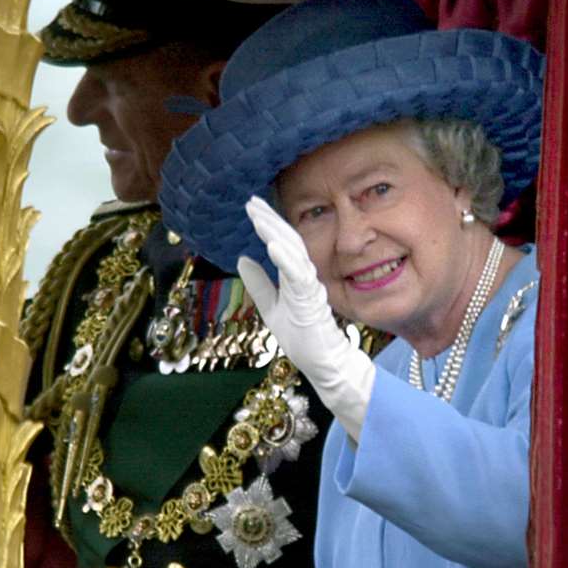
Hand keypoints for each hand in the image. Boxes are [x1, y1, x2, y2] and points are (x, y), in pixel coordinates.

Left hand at [238, 197, 375, 442]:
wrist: (324, 365)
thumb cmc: (303, 339)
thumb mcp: (271, 307)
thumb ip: (259, 284)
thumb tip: (242, 259)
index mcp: (296, 277)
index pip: (283, 243)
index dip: (268, 224)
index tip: (252, 206)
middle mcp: (305, 278)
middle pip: (288, 241)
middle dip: (270, 220)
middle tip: (252, 202)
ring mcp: (310, 289)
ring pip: (294, 253)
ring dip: (276, 233)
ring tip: (259, 217)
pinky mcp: (312, 303)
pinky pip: (299, 276)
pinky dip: (286, 259)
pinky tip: (273, 245)